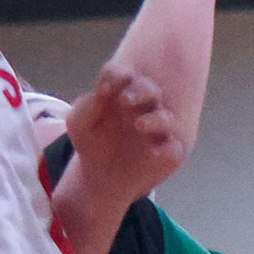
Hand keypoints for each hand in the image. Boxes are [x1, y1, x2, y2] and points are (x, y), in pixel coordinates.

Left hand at [63, 63, 182, 201]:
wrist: (100, 177)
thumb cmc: (91, 143)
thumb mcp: (79, 124)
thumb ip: (88, 106)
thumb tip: (103, 90)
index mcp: (123, 93)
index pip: (122, 76)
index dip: (116, 76)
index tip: (104, 87)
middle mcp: (144, 107)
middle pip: (148, 90)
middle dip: (140, 91)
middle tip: (125, 99)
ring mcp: (157, 130)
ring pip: (165, 119)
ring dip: (154, 120)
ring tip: (138, 125)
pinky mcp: (167, 153)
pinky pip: (173, 149)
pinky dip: (166, 150)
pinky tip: (153, 153)